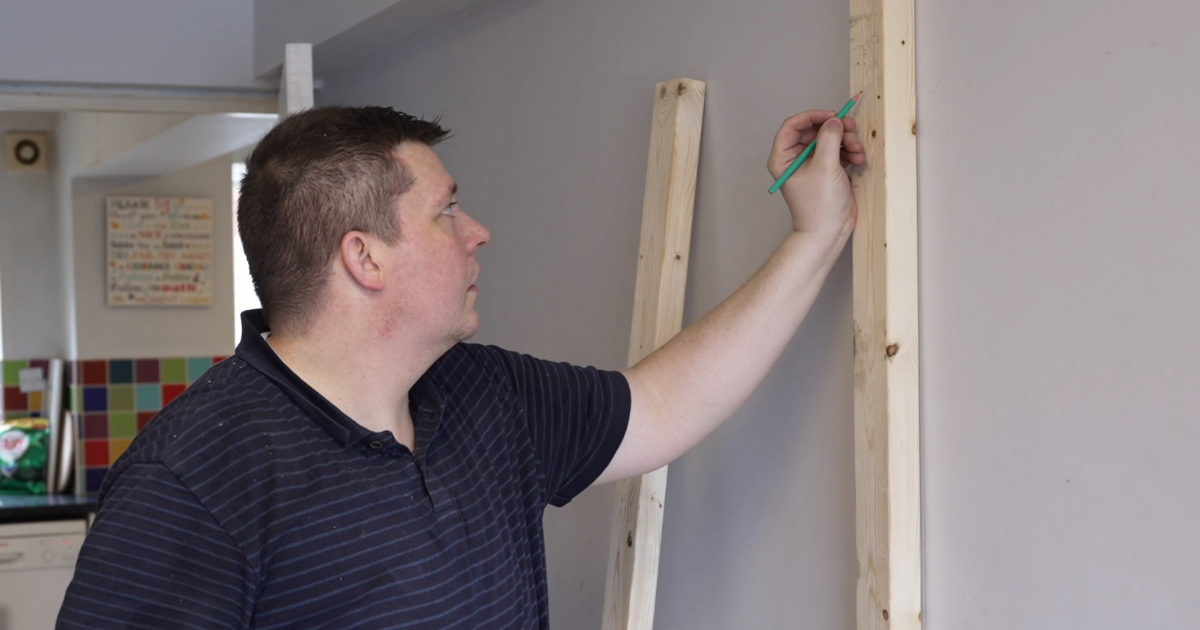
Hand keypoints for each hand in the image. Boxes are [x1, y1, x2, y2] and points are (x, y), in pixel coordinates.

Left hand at [768, 110, 864, 235]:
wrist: (829, 232)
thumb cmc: (818, 207)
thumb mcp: (824, 168)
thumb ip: (829, 139)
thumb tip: (834, 121)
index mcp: (783, 158)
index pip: (793, 125)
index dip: (813, 117)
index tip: (832, 116)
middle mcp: (795, 159)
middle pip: (815, 131)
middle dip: (835, 130)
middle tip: (851, 129)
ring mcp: (812, 164)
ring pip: (829, 139)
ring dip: (846, 142)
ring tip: (857, 151)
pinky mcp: (827, 170)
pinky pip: (838, 151)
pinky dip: (849, 152)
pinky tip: (858, 159)